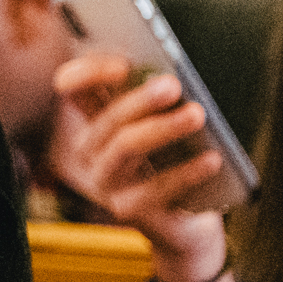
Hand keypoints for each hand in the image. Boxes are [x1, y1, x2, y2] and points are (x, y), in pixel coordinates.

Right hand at [50, 52, 229, 281]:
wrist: (178, 217)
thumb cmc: (171, 156)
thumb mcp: (158, 122)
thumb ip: (154, 99)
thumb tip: (166, 75)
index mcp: (92, 120)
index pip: (71, 89)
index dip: (88, 74)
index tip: (123, 64)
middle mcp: (88, 151)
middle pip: (106, 120)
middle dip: (139, 100)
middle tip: (173, 84)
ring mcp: (103, 182)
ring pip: (125, 148)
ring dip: (162, 128)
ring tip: (197, 115)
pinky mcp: (126, 209)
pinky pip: (154, 189)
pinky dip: (185, 173)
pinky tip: (212, 160)